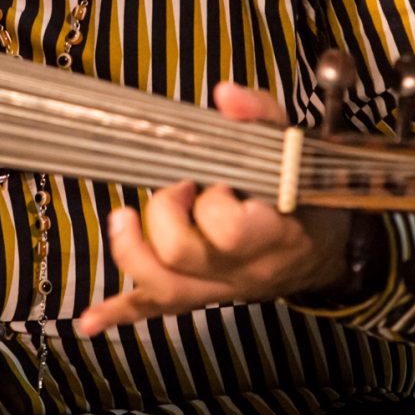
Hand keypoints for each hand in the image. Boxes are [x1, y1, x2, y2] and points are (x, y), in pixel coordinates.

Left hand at [76, 82, 350, 336]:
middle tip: (180, 188)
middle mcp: (243, 270)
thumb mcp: (294, 146)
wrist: (325, 249)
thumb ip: (260, 115)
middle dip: (166, 215)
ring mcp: (220, 289)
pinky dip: (120, 313)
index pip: (227, 229)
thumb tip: (224, 94)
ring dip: (132, 253)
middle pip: (183, 256)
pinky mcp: (202, 296)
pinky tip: (89, 320)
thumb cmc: (305, 192)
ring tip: (123, 218)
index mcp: (271, 232)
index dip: (210, 202)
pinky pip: (158, 309)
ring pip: (165, 289)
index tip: (214, 179)